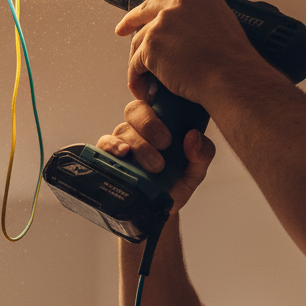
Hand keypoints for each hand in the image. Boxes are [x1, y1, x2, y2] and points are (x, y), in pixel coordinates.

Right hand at [96, 99, 215, 213]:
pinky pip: (103, 146)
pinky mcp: (105, 158)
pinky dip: (113, 147)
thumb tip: (193, 136)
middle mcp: (136, 129)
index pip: (153, 99)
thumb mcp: (195, 170)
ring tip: (155, 165)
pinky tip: (123, 154)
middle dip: (150, 124)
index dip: (151, 93)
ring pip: (123, 130)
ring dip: (139, 145)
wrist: (155, 212)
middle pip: (135, 110)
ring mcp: (119, 142)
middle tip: (165, 144)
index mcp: (159, 124)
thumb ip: (202, 153)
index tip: (163, 118)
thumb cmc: (174, 185)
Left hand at [116, 0, 265, 106]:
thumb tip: (187, 37)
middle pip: (146, 11)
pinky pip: (135, 64)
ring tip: (144, 81)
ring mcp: (163, 23)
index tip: (143, 15)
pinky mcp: (151, 45)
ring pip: (139, 42)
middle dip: (130, 20)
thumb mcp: (223, 28)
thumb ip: (202, 24)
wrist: (230, 77)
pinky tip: (142, 90)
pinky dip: (137, 79)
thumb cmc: (233, 63)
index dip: (153, 9)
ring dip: (138, 63)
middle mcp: (180, 4)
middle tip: (121, 30)